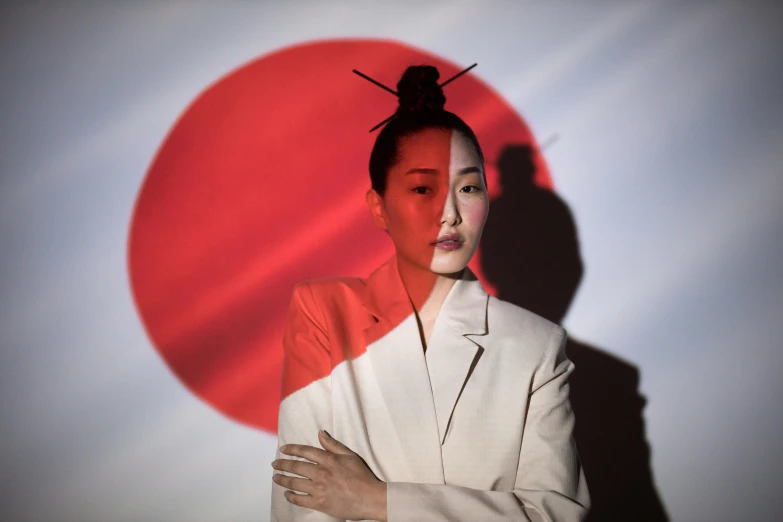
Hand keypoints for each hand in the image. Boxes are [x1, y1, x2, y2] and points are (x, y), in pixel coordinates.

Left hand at [272, 430, 386, 520]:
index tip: (283, 449)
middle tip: (275, 464)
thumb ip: (333, 445)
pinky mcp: (319, 503)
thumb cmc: (362, 476)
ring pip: (294, 482)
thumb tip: (320, 433)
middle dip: (283, 464)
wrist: (370, 498)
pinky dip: (291, 497)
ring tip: (276, 477)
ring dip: (283, 479)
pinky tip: (286, 494)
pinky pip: (300, 500)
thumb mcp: (349, 455)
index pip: (305, 451)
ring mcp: (318, 489)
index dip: (292, 449)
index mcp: (328, 460)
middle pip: (296, 466)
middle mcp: (320, 473)